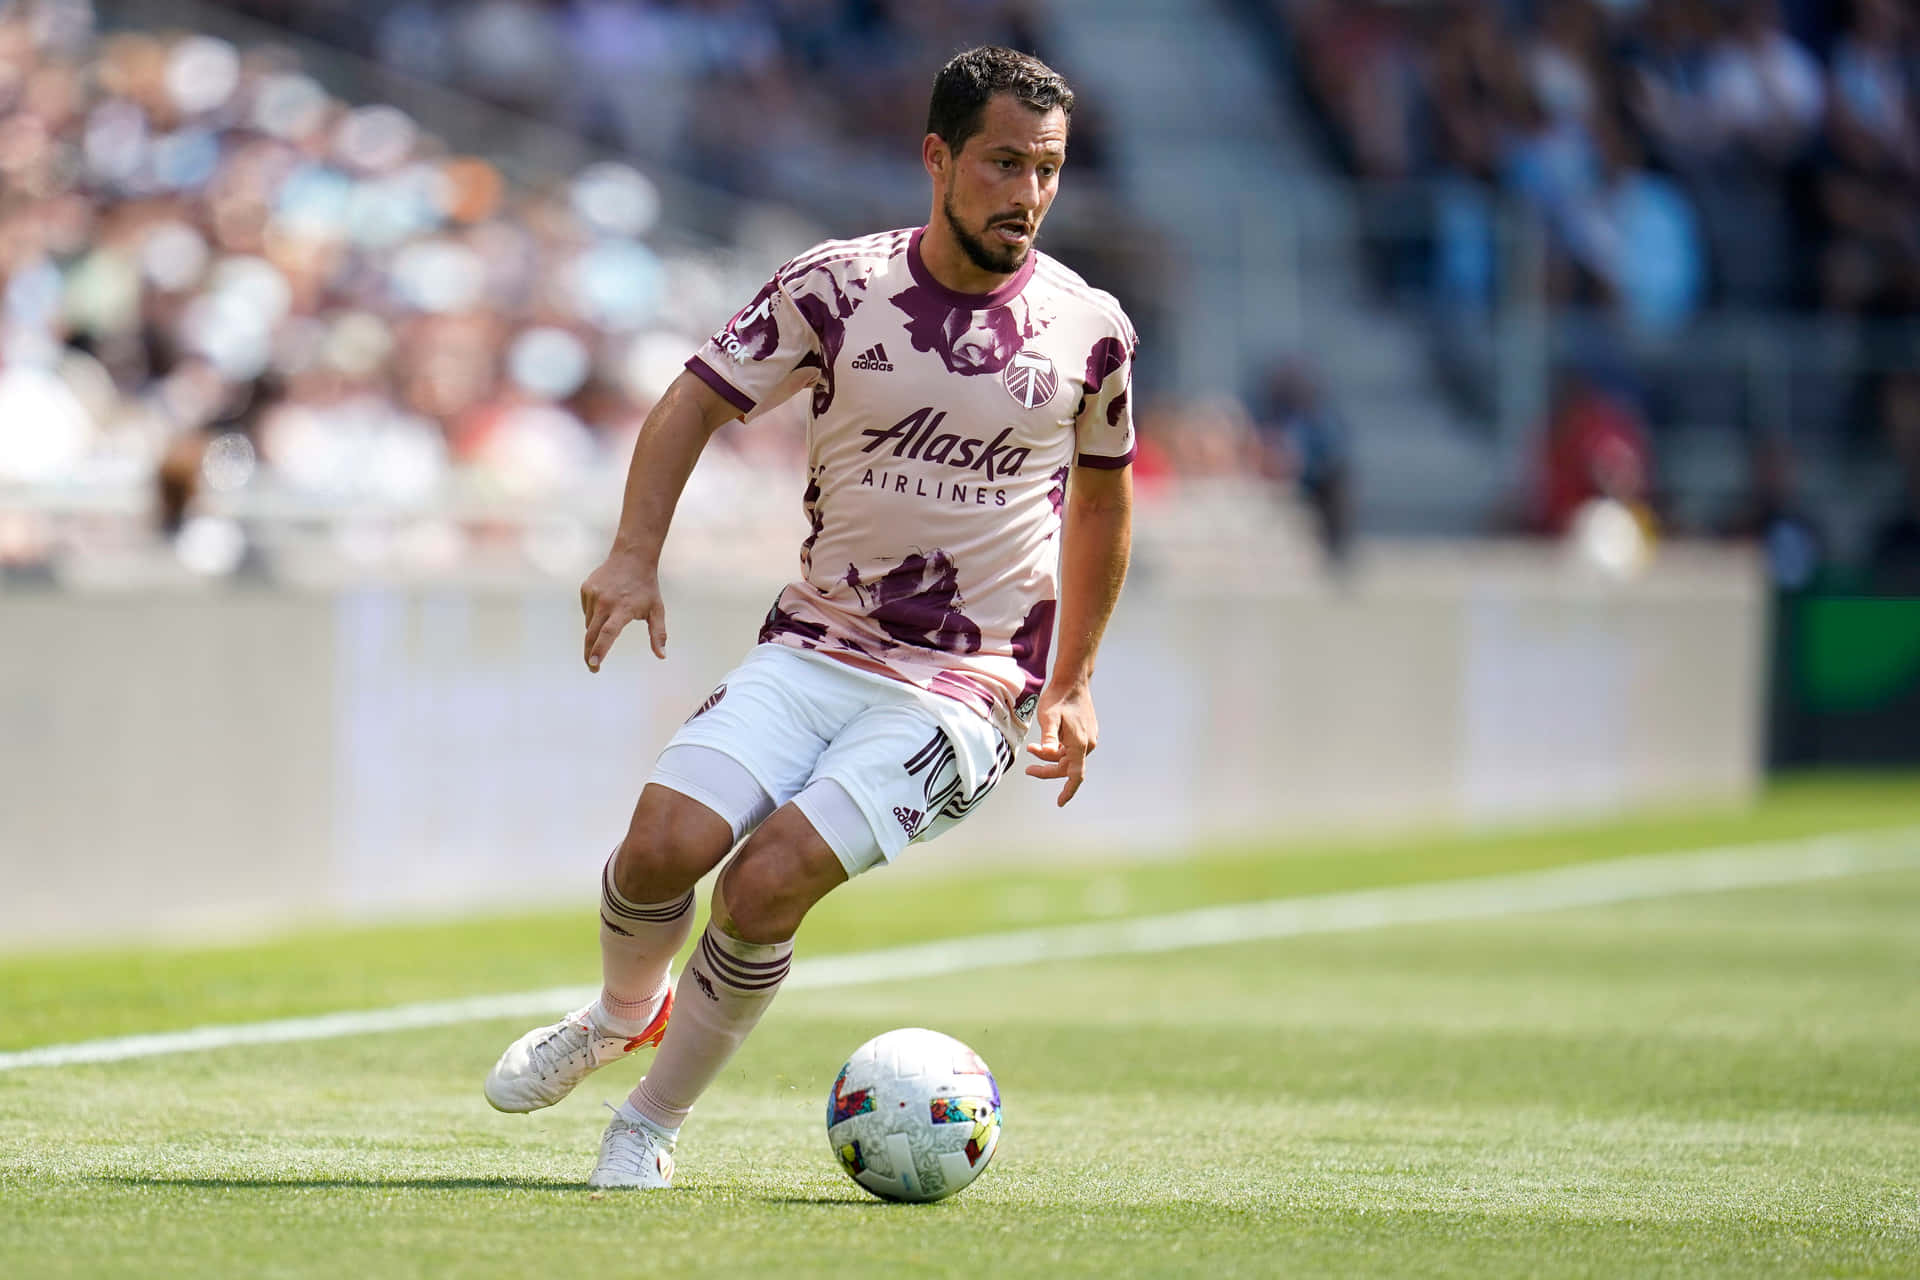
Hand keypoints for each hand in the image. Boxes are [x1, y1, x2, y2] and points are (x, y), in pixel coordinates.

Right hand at [580, 550, 666, 670]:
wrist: (632, 557)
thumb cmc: (646, 586)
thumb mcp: (657, 610)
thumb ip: (658, 634)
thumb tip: (662, 656)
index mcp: (623, 609)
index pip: (608, 633)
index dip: (600, 650)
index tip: (594, 664)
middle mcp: (606, 602)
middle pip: (592, 634)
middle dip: (590, 654)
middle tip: (593, 667)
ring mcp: (594, 595)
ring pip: (589, 624)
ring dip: (595, 632)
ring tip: (610, 621)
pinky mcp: (586, 589)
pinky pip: (586, 611)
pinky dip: (593, 616)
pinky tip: (605, 607)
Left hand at [1023, 682, 1096, 806]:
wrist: (1073, 680)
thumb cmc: (1058, 697)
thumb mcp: (1048, 717)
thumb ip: (1048, 737)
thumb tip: (1047, 753)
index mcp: (1079, 744)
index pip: (1075, 775)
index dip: (1068, 791)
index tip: (1060, 803)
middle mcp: (1087, 743)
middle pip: (1067, 767)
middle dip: (1047, 769)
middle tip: (1028, 770)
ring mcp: (1088, 737)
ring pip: (1068, 757)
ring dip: (1051, 757)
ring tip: (1033, 747)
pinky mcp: (1086, 731)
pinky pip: (1071, 748)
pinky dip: (1058, 749)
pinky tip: (1047, 740)